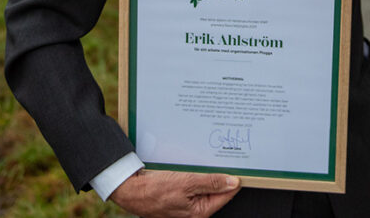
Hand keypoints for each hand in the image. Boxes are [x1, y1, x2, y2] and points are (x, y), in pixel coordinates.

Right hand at [108, 169, 240, 217]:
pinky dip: (193, 174)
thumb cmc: (154, 190)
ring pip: (204, 185)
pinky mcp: (180, 197)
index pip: (226, 194)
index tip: (238, 165)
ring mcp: (187, 205)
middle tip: (219, 157)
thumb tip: (233, 182)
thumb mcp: (186, 183)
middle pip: (216, 190)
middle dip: (218, 174)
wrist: (131, 190)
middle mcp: (195, 212)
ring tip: (200, 161)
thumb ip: (211, 182)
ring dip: (204, 172)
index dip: (233, 179)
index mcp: (200, 212)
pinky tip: (189, 166)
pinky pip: (193, 184)